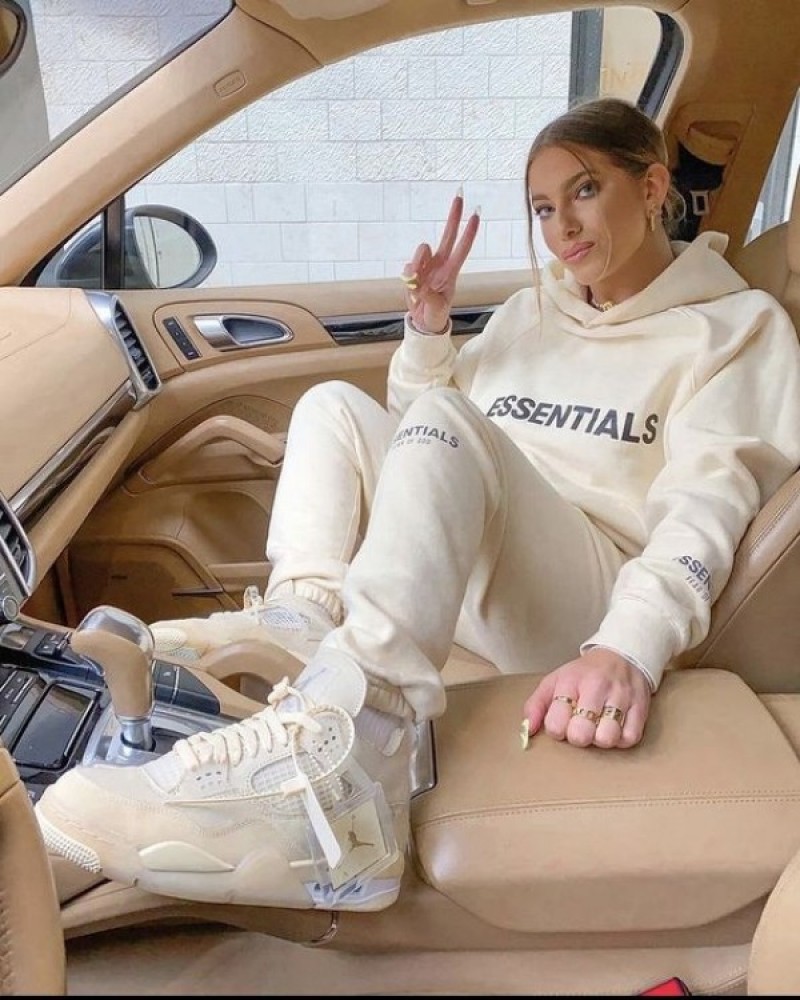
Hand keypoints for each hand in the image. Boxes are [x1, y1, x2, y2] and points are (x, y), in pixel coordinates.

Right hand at [402, 190, 479, 333]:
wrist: (423, 322)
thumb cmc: (435, 315)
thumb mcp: (436, 310)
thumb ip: (429, 297)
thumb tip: (419, 285)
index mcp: (451, 272)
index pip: (462, 248)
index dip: (469, 232)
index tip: (476, 214)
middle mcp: (440, 264)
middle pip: (448, 234)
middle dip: (454, 215)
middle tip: (460, 194)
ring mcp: (426, 266)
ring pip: (422, 249)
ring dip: (416, 262)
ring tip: (414, 282)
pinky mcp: (413, 271)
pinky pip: (407, 266)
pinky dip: (407, 276)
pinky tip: (411, 289)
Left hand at [523, 647, 651, 749]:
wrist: (621, 654)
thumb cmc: (584, 674)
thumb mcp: (554, 681)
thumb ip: (535, 705)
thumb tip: (527, 730)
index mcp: (570, 681)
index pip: (556, 723)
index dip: (557, 730)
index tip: (562, 722)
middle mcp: (595, 687)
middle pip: (581, 734)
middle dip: (578, 737)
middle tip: (581, 727)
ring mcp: (620, 697)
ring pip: (607, 738)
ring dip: (600, 740)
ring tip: (599, 728)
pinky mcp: (640, 706)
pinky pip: (629, 739)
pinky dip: (621, 739)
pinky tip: (615, 728)